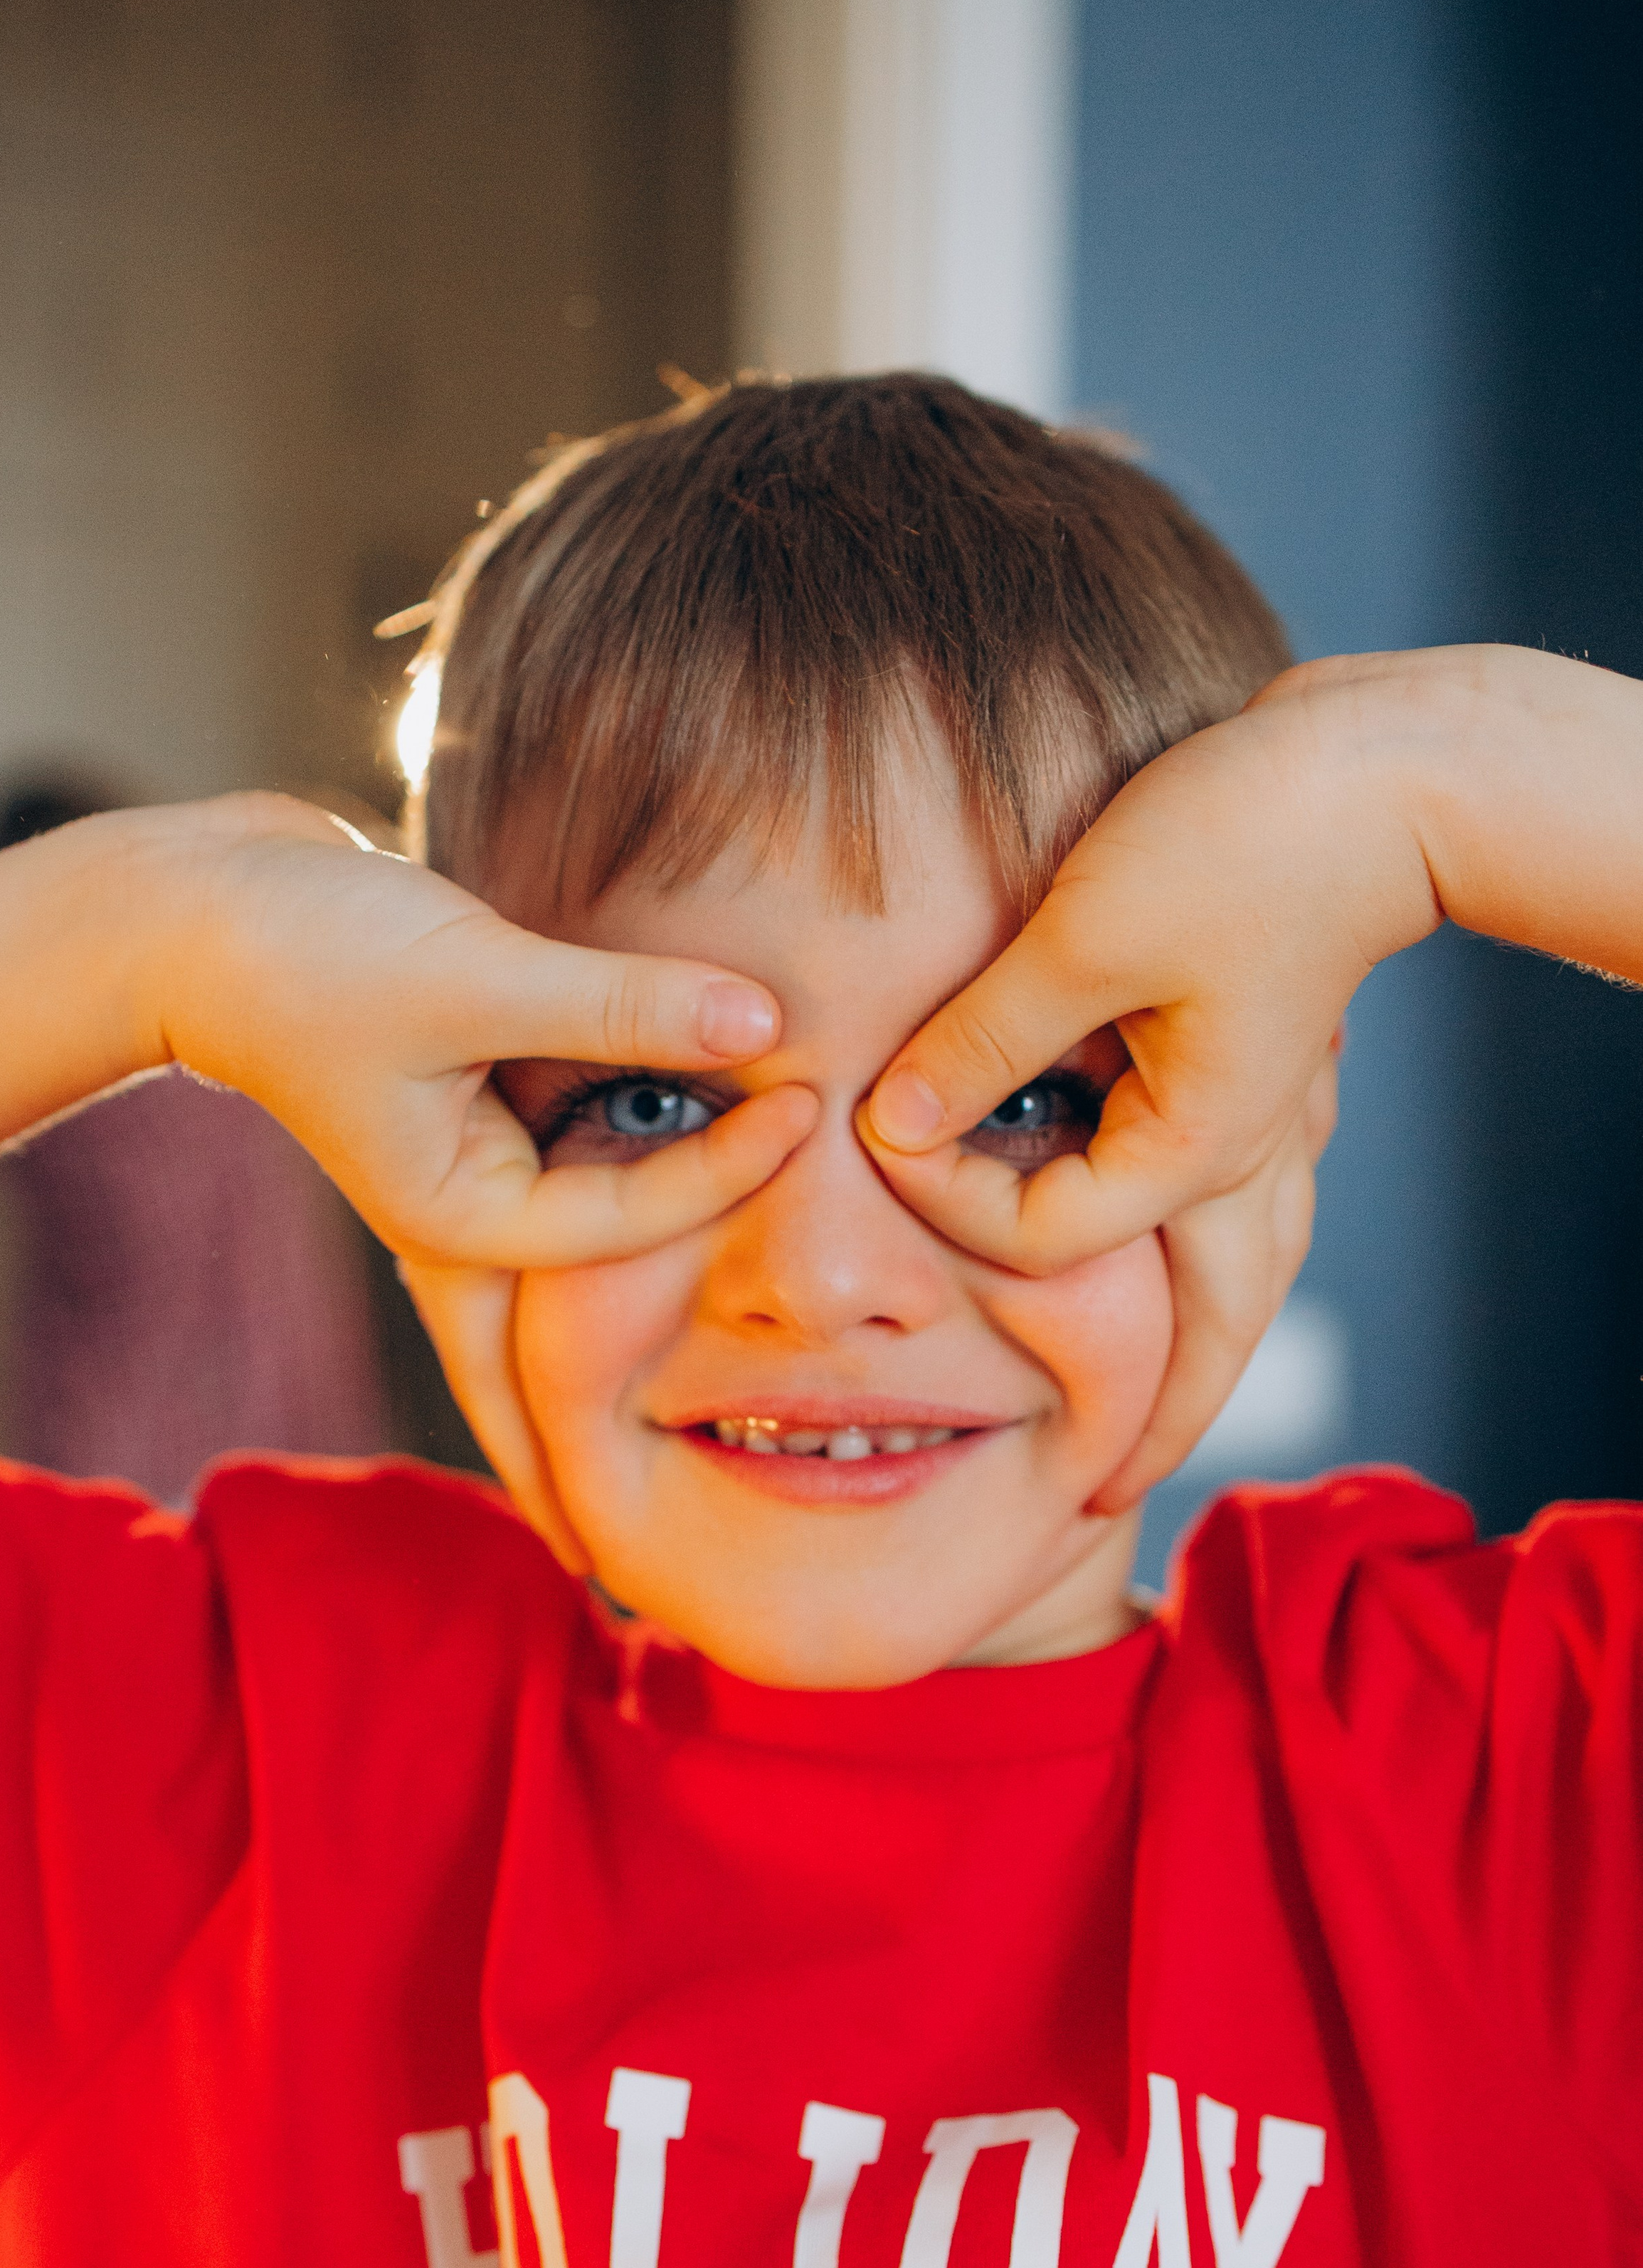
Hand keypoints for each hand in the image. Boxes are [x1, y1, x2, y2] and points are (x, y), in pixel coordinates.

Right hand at [150, 794, 814, 1271]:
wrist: (190, 901)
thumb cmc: (305, 952)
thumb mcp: (475, 978)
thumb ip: (622, 1005)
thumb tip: (766, 1019)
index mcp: (464, 1215)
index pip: (632, 1217)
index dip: (731, 1165)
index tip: (809, 1098)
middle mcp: (478, 1191)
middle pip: (631, 1209)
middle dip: (721, 1174)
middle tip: (827, 1138)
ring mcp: (480, 1130)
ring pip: (615, 1139)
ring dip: (694, 1112)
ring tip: (796, 1082)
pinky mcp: (483, 1063)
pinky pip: (587, 1076)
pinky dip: (645, 1055)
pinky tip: (717, 1035)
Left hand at [854, 653, 1458, 1496]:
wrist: (1381, 769)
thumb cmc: (1240, 843)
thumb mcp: (1082, 940)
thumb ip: (983, 1043)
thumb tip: (890, 1122)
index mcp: (1201, 1151)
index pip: (1049, 1239)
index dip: (953, 1203)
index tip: (885, 1134)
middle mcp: (1250, 1158)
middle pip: (1208, 1337)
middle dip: (1155, 1424)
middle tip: (1101, 1498)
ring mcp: (1277, 1121)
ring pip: (1240, 1279)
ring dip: (1192, 1353)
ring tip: (1147, 1418)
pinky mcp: (1275, 1073)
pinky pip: (1237, 1209)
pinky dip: (1201, 1260)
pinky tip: (1163, 1262)